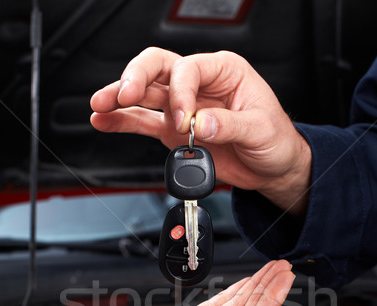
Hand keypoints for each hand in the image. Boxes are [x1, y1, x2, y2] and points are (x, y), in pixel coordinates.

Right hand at [90, 48, 310, 215]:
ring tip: (101, 105)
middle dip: (137, 78)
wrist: (272, 168)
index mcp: (223, 72)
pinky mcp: (174, 131)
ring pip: (146, 94)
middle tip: (124, 92)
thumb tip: (200, 123)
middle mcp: (199, 85)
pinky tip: (105, 120)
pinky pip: (143, 122)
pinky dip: (123, 121)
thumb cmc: (275, 140)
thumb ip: (228, 125)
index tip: (183, 120)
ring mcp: (183, 108)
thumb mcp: (260, 129)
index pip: (189, 68)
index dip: (180, 92)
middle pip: (159, 67)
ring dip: (121, 98)